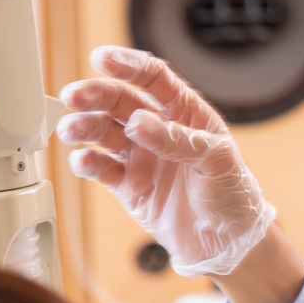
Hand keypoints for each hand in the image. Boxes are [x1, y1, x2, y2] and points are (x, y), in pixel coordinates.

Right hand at [57, 45, 273, 276]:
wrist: (228, 243)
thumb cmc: (233, 195)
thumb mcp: (217, 160)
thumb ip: (178, 140)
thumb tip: (138, 122)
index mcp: (186, 113)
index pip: (153, 78)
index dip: (127, 65)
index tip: (102, 59)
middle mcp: (159, 130)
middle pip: (120, 101)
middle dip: (94, 95)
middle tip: (73, 97)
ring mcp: (141, 156)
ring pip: (104, 132)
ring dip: (84, 127)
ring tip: (70, 130)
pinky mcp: (128, 185)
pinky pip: (102, 167)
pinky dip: (87, 162)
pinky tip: (81, 161)